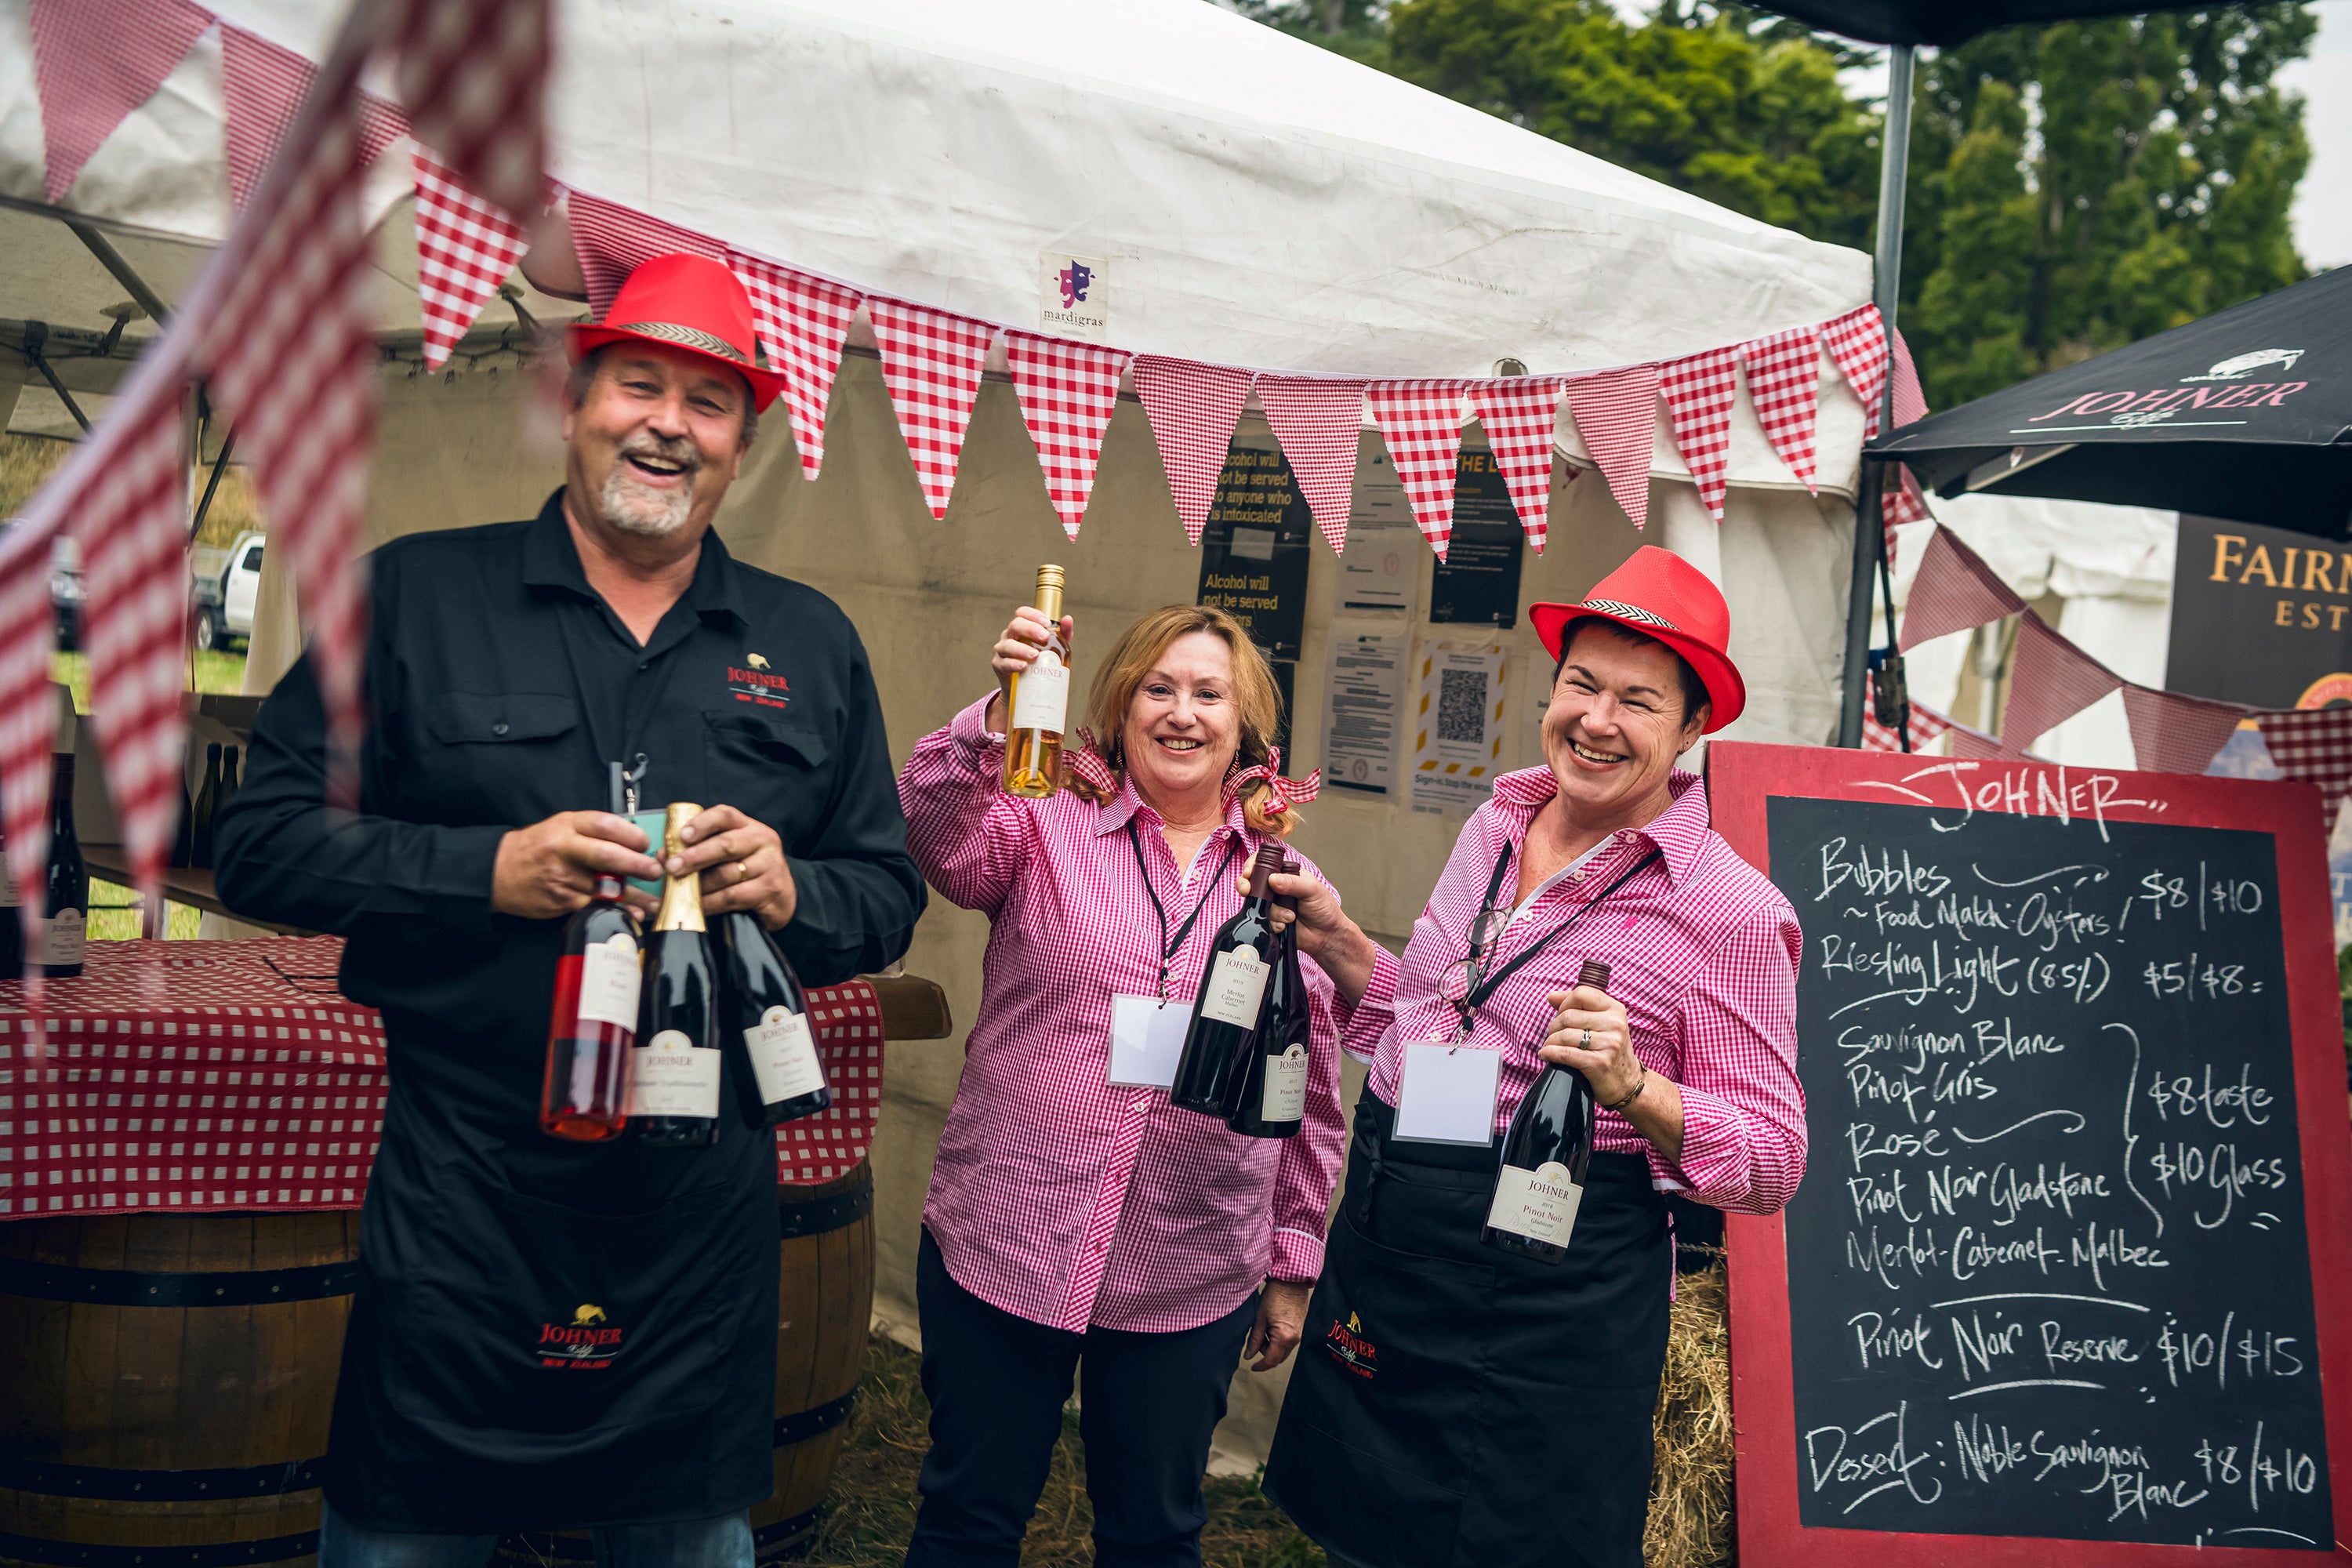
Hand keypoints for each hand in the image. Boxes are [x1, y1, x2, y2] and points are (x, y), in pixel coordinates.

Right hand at [492, 811, 661, 920]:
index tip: (645, 843)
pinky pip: (595, 906)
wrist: (499, 872)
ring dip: (634, 896)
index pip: (605, 825)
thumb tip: (633, 842)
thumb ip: (594, 831)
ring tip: (654, 900)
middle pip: (607, 856)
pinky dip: (617, 910)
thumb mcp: (562, 826)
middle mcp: (564, 850)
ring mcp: (562, 877)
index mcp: (567, 826)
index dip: (630, 835)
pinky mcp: (561, 901)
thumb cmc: (538, 847)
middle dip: (636, 865)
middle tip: (655, 871)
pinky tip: (633, 913)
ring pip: (604, 887)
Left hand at [667, 804, 796, 929]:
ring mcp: (769, 864)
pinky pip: (732, 895)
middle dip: (694, 856)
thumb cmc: (750, 872)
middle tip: (672, 867)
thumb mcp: (732, 853)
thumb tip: (664, 856)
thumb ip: (703, 849)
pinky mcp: (770, 889)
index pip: (725, 815)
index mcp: (749, 826)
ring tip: (681, 890)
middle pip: (725, 844)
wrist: (783, 898)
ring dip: (699, 884)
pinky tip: (698, 905)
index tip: (682, 835)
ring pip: (726, 873)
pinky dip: (711, 902)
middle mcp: (762, 840)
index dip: (702, 823)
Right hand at [983, 607, 1073, 732]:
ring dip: (1022, 649)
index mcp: (1021, 628)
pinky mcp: (999, 666)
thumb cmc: (1038, 661)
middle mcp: (1009, 636)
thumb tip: (1067, 619)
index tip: (1047, 622)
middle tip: (1045, 637)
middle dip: (1031, 629)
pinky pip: (1004, 663)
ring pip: (1008, 645)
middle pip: (1015, 625)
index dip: (1033, 615)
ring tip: (1035, 655)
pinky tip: (1024, 666)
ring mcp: (1002, 650)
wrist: (1024, 686)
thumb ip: (1062, 633)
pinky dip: (1014, 664)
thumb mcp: (1052, 646)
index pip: (1022, 613)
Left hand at [1245, 1279, 1312, 1371]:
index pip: (1271, 1360)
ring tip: (1263, 1328)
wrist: (1292, 1282)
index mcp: (1283, 1337)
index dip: (1261, 1366)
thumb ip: (1254, 1339)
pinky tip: (1272, 1327)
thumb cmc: (1275, 1296)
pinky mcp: (1301, 1329)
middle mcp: (1294, 1339)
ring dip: (1272, 1347)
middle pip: (1278, 1358)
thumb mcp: (1260, 1318)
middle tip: (1255, 1340)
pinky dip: (1279, 1341)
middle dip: (1265, 1354)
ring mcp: (1299, 1335)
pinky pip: (1289, 1343)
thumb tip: (1249, 1355)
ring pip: (1283, 1351)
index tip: (1253, 1367)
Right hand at [1246, 868, 1379, 1008]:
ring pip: (1258, 903)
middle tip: (1247, 891)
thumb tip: (1272, 880)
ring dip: (1273, 912)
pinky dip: (1273, 923)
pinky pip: (1262, 920)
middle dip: (1246, 886)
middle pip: (1251, 882)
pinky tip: (1286, 926)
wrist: (1326, 935)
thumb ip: (1293, 883)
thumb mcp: (1312, 890)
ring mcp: (1272, 904)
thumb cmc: (1324, 908)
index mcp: (1286, 874)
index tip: (1249, 873)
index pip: (1264, 863)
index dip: (1252, 866)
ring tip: (1291, 916)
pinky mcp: (1270, 921)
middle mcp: (1276, 888)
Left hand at [1537, 983, 1641, 1105]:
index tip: (1561, 1014)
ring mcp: (1609, 1044)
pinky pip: (1565, 1053)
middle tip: (1555, 1036)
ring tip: (1550, 1046)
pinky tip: (1546, 1054)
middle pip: (1568, 1016)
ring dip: (1550, 1041)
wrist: (1627, 1082)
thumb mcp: (1602, 1023)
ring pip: (1564, 1035)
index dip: (1565, 1003)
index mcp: (1615, 1009)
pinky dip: (1550, 1053)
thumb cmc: (1610, 1049)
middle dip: (1554, 1026)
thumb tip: (1552, 996)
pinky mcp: (1599, 1063)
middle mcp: (1615, 1024)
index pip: (1581, 994)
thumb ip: (1579, 1006)